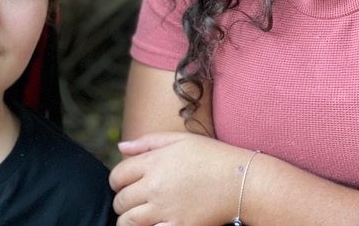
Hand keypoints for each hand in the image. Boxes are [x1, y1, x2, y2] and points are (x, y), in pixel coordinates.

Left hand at [109, 132, 249, 225]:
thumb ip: (147, 142)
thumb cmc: (212, 157)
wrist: (241, 181)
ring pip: (128, 222)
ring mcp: (165, 208)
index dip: (117, 181)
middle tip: (133, 202)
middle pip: (121, 201)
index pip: (117, 175)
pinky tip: (154, 224)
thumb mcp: (180, 140)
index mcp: (154, 162)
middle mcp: (155, 186)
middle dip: (123, 202)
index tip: (126, 184)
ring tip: (138, 218)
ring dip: (128, 221)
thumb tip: (120, 147)